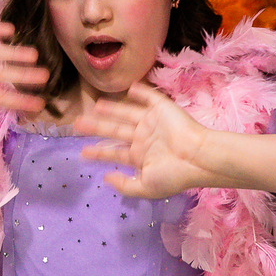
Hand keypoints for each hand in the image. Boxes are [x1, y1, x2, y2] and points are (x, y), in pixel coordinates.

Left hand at [75, 82, 216, 197]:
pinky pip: (149, 97)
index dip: (99, 153)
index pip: (115, 153)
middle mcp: (144, 138)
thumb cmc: (173, 174)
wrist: (197, 157)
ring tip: (96, 106)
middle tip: (78, 124)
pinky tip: (129, 87)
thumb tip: (105, 178)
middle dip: (97, 127)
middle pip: (115, 131)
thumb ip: (124, 185)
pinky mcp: (162, 108)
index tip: (82, 152)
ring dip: (112, 109)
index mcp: (140, 156)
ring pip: (127, 114)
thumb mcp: (146, 188)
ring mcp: (152, 122)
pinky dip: (140, 91)